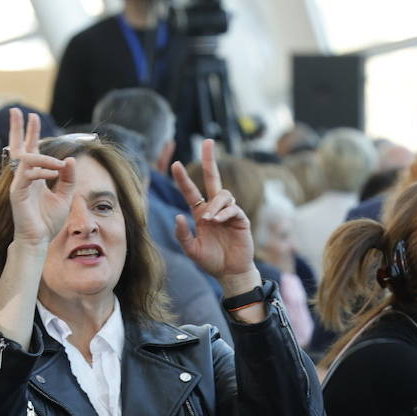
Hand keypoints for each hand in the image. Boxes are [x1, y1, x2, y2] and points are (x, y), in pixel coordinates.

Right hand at [6, 107, 76, 247]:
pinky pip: (28, 174)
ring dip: (45, 158)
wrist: (38, 240)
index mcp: (33, 176)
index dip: (32, 133)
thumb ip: (68, 177)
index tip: (32, 116)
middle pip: (17, 147)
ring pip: (27, 159)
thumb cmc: (48, 221)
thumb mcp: (65, 196)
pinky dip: (42, 171)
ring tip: (59, 166)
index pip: (31, 149)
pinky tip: (54, 174)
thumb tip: (70, 159)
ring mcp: (19, 184)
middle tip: (16, 110)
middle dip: (18, 128)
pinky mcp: (17, 193)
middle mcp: (23, 177)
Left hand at [171, 140, 255, 281]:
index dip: (183, 178)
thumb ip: (182, 234)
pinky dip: (224, 212)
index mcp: (200, 214)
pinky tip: (218, 221)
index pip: (191, 192)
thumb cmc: (210, 262)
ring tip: (208, 221)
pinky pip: (233, 208)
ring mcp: (229, 213)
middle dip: (209, 160)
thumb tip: (178, 215)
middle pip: (213, 178)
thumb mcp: (191, 250)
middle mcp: (214, 209)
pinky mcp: (241, 219)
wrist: (229, 273)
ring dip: (214, 204)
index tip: (174, 164)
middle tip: (207, 141)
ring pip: (223, 194)